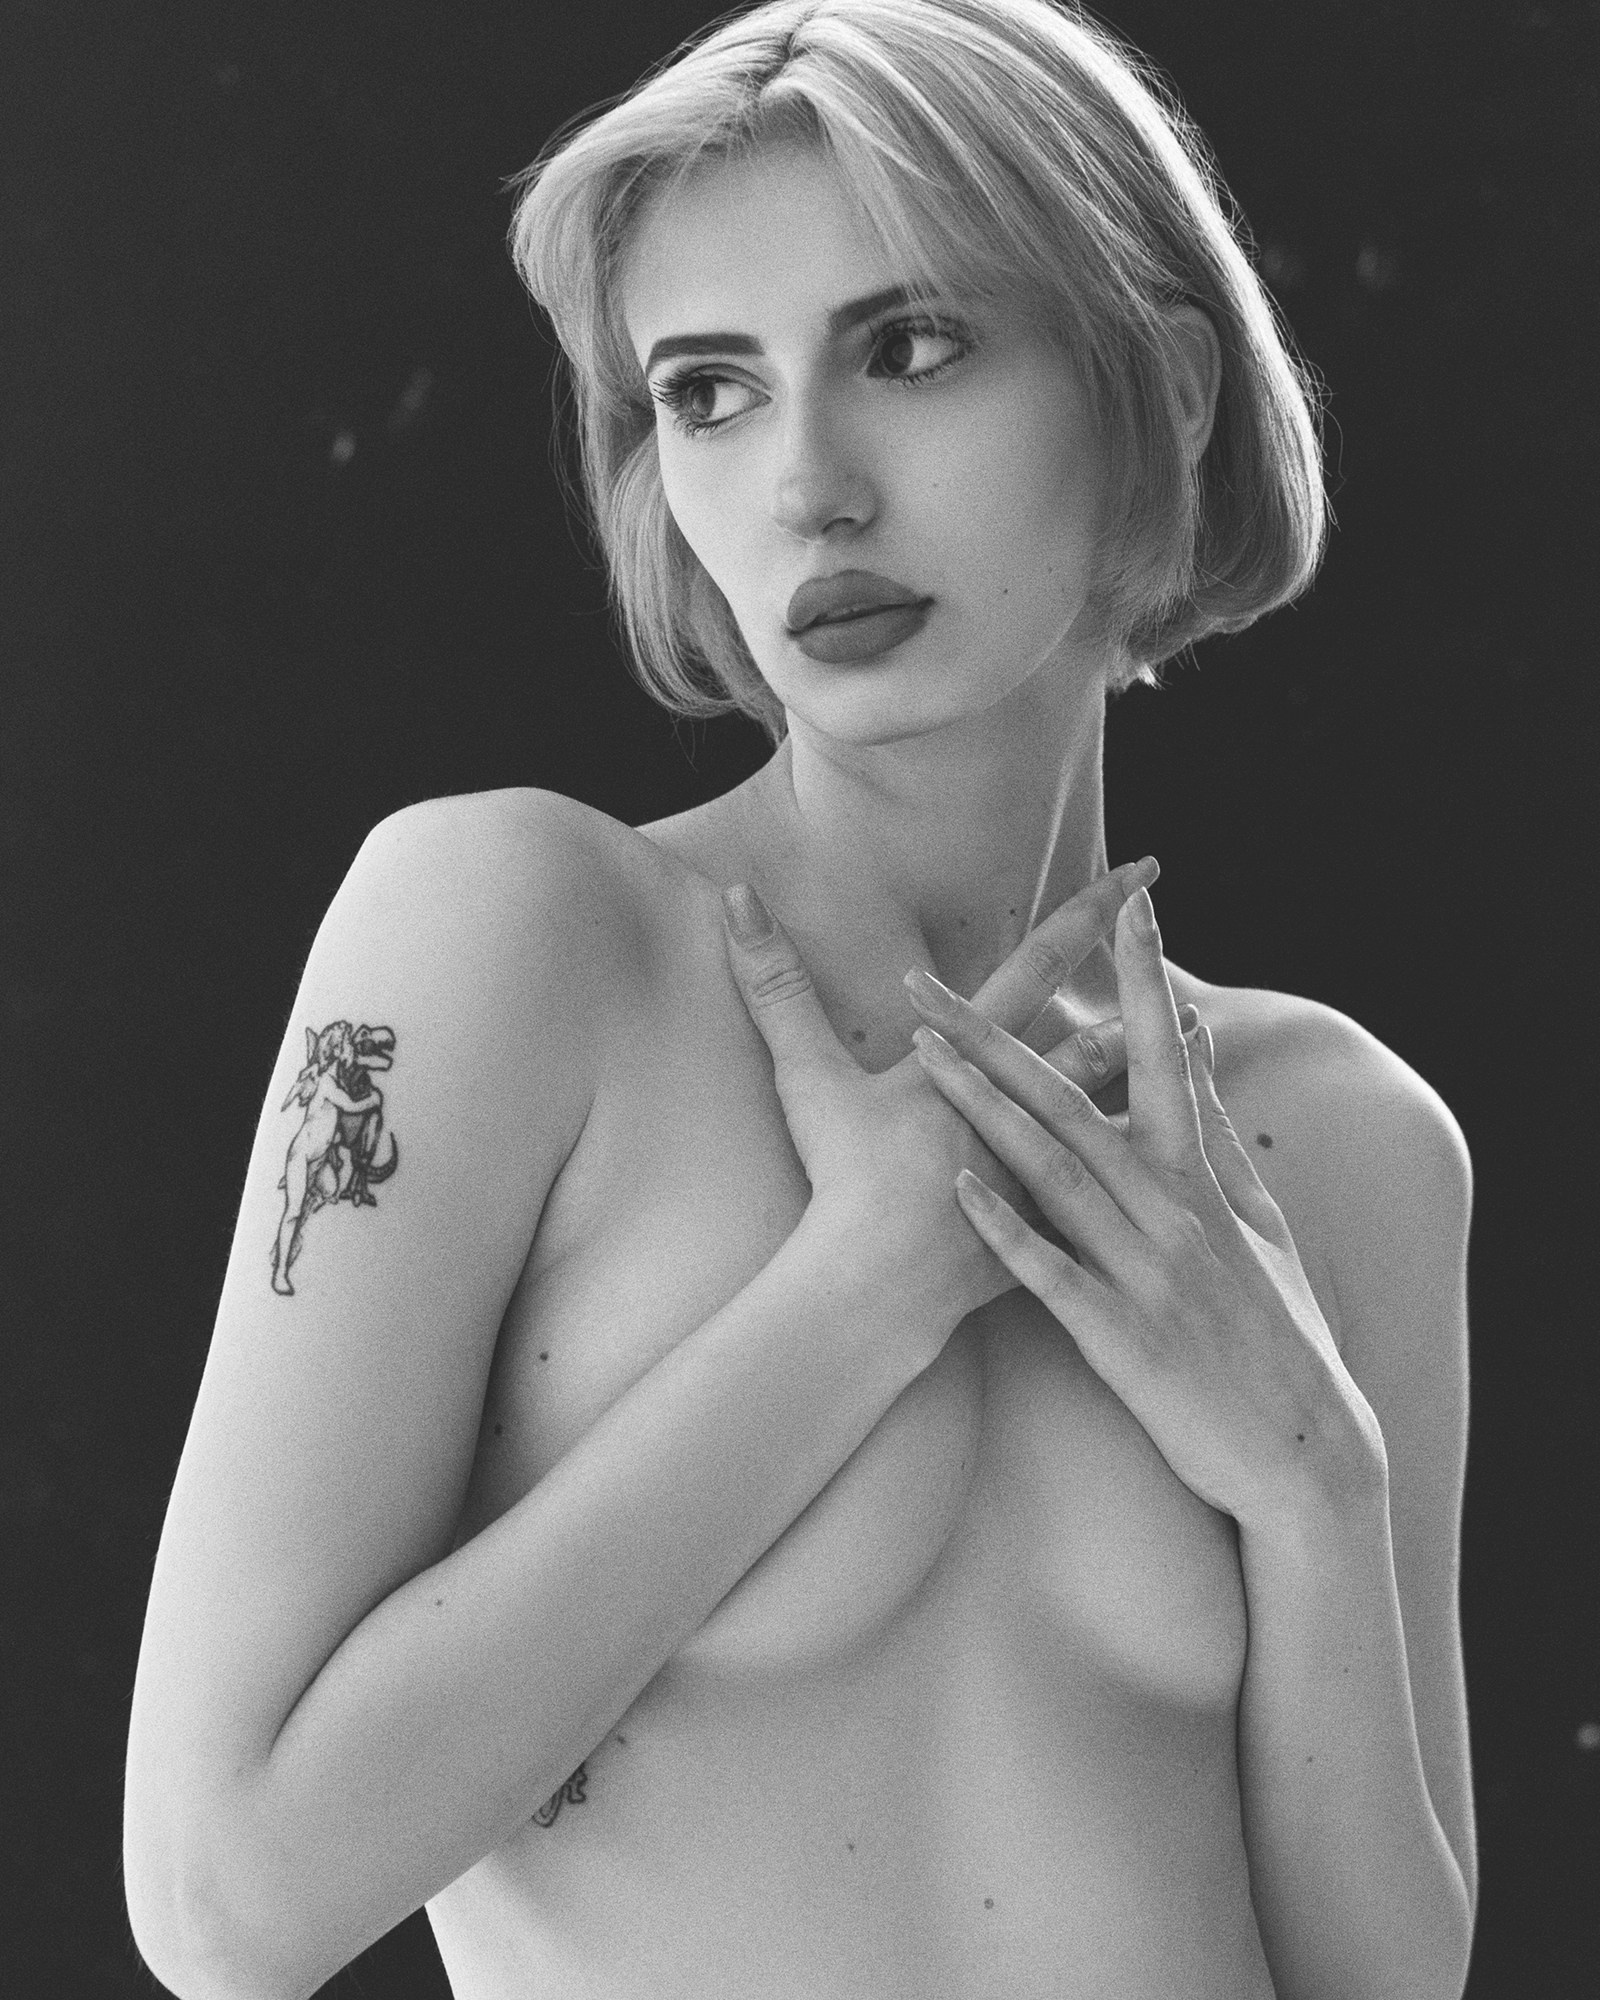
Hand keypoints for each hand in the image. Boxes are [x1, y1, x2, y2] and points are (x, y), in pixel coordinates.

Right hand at [720, 860, 1164, 1346]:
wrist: (877, 1290)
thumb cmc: (841, 1178)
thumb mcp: (805, 1074)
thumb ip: (773, 983)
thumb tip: (735, 895)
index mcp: (976, 1064)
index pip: (1041, 967)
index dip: (1092, 914)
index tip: (1146, 873)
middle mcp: (1023, 1112)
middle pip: (1096, 1046)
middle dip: (1144, 1007)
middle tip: (1180, 976)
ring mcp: (1040, 1178)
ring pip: (1114, 1127)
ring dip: (1150, 1096)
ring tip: (1188, 1070)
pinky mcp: (1043, 1240)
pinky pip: (1097, 1212)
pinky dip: (1128, 1193)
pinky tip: (1158, 1199)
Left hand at [905, 885, 1386, 1524]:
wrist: (1301, 1450)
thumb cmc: (1277, 1328)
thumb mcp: (1259, 1220)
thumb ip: (1220, 1131)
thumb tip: (1198, 1044)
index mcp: (1200, 1175)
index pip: (1164, 1054)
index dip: (1145, 977)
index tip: (1130, 903)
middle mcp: (1170, 1208)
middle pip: (1070, 1099)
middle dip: (994, 1034)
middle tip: (921, 983)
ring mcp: (1143, 1271)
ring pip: (1053, 1170)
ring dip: (983, 1107)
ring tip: (921, 1055)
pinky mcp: (1118, 1335)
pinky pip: (1051, 1273)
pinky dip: (1006, 1227)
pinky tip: (957, 1189)